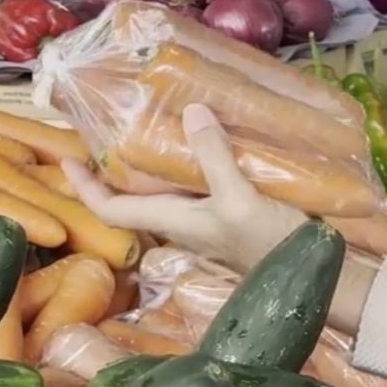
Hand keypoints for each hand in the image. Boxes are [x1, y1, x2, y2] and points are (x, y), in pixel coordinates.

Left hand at [62, 104, 305, 271]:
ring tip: (150, 126)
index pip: (112, 210)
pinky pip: (197, 184)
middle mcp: (185, 222)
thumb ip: (214, 158)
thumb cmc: (270, 245)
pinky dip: (189, 162)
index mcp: (175, 222)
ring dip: (150, 165)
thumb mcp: (239, 200)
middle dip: (113, 170)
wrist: (318, 274)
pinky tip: (206, 140)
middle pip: (134, 199)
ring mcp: (209, 219)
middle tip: (106, 131)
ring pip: (164, 191)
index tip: (68, 158)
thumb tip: (190, 112)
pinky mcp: (233, 212)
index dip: (85, 189)